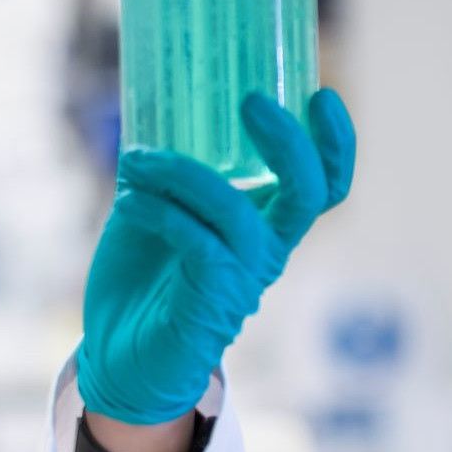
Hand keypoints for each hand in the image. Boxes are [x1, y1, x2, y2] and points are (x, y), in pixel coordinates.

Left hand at [75, 89, 356, 424]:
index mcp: (262, 226)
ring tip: (136, 158)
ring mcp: (240, 280)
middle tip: (250, 101)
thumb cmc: (140, 282)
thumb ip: (162, 175)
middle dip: (289, 141)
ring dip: (182, 173)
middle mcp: (264, 252)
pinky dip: (161, 211)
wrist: (116, 358)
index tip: (319, 94)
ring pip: (236, 211)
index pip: (322, 185)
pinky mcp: (209, 305)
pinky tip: (127, 199)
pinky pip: (197, 243)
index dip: (335, 143)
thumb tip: (144, 118)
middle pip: (308, 193)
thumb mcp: (152, 213)